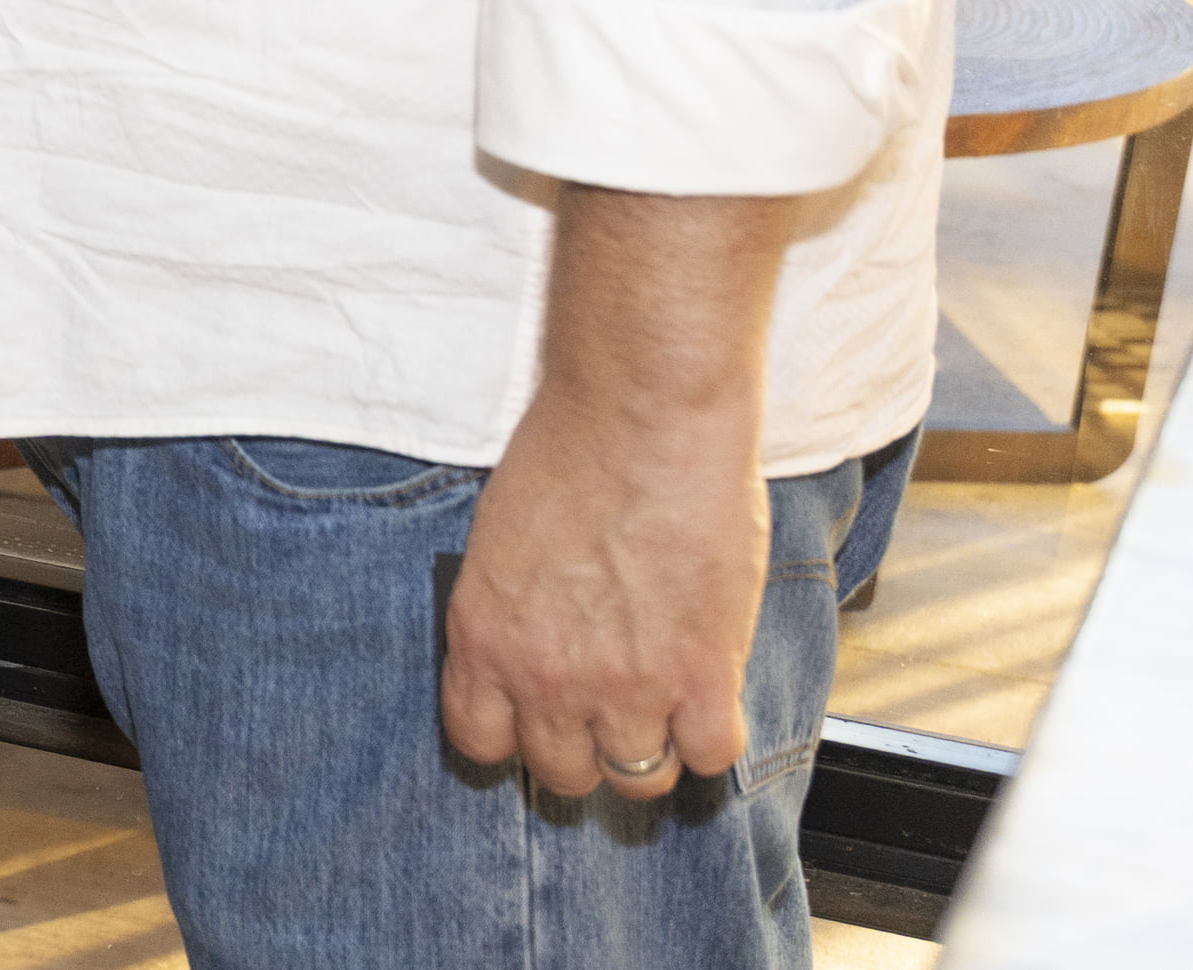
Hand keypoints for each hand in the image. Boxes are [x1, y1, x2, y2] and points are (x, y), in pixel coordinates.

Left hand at [441, 393, 766, 800]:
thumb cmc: (571, 448)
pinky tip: (712, 697)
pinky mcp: (701, 677)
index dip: (514, 736)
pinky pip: (710, 754)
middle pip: (562, 772)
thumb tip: (538, 644)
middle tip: (611, 710)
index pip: (478, 741)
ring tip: (667, 706)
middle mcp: (545, 676)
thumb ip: (513, 609)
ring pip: (637, 778)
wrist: (642, 415)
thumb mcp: (501, 539)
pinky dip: (714, 733)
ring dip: (653, 747)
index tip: (539, 721)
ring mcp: (624, 685)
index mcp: (483, 636)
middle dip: (586, 747)